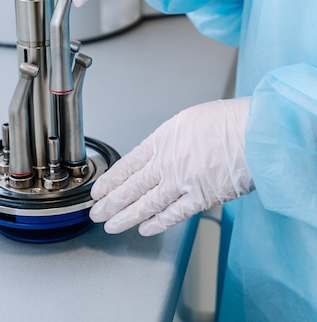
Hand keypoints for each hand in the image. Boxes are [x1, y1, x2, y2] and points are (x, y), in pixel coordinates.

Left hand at [90, 98, 253, 235]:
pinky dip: (157, 223)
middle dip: (111, 202)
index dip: (111, 180)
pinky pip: (174, 214)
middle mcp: (167, 162)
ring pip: (147, 204)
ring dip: (127, 216)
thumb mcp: (187, 121)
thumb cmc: (226, 121)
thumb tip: (158, 154)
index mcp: (162, 139)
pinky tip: (145, 229)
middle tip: (96, 213)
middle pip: (132, 186)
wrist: (253, 132)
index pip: (128, 164)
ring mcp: (182, 181)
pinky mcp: (201, 197)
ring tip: (111, 225)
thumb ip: (168, 140)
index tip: (99, 190)